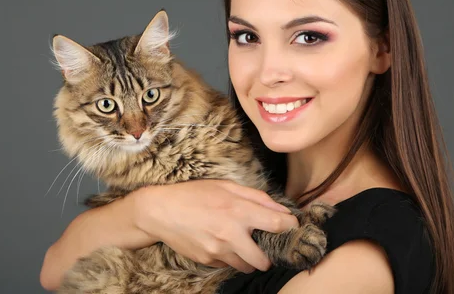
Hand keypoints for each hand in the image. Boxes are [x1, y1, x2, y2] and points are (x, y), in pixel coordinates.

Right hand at [131, 180, 298, 272]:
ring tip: (243, 244)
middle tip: (265, 243)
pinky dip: (232, 257)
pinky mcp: (208, 260)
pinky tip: (223, 243)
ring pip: (248, 266)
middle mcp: (230, 234)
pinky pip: (229, 265)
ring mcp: (218, 250)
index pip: (278, 224)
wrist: (161, 211)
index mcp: (238, 210)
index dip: (290, 226)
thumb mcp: (226, 186)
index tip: (292, 226)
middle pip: (265, 259)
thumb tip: (282, 209)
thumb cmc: (194, 194)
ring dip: (251, 258)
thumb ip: (257, 197)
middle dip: (269, 254)